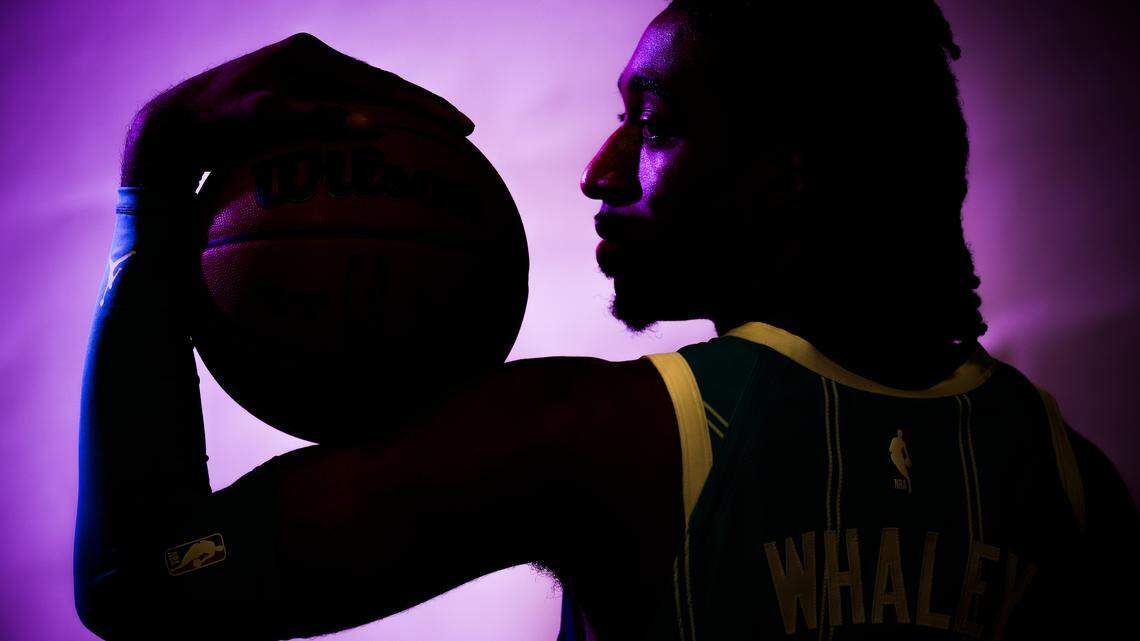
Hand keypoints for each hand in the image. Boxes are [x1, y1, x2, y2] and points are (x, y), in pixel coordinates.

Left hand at [121, 32, 473, 192]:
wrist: (174, 126)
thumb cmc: (213, 125)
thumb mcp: (260, 117)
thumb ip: (312, 118)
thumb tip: (369, 125)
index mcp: (311, 56)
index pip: (383, 82)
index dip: (424, 106)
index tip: (459, 127)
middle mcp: (313, 63)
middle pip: (385, 89)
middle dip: (425, 112)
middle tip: (464, 134)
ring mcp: (308, 84)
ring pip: (370, 104)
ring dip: (403, 125)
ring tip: (437, 148)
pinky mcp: (301, 104)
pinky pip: (347, 120)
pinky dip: (373, 136)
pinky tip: (389, 163)